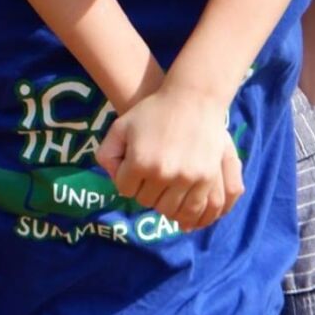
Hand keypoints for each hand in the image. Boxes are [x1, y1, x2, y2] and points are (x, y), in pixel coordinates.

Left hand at [95, 82, 243, 232]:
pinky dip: (188, 213)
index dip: (127, 180)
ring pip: (171, 210)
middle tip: (150, 179)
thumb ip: (107, 154)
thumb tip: (114, 179)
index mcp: (140, 162)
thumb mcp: (121, 126)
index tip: (134, 170)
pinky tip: (183, 207)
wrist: (193, 100)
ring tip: (166, 192)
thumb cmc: (153, 112)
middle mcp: (162, 173)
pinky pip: (195, 209)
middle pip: (147, 201)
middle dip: (145, 192)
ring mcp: (186, 178)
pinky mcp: (206, 179)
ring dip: (166, 205)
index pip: (125, 189)